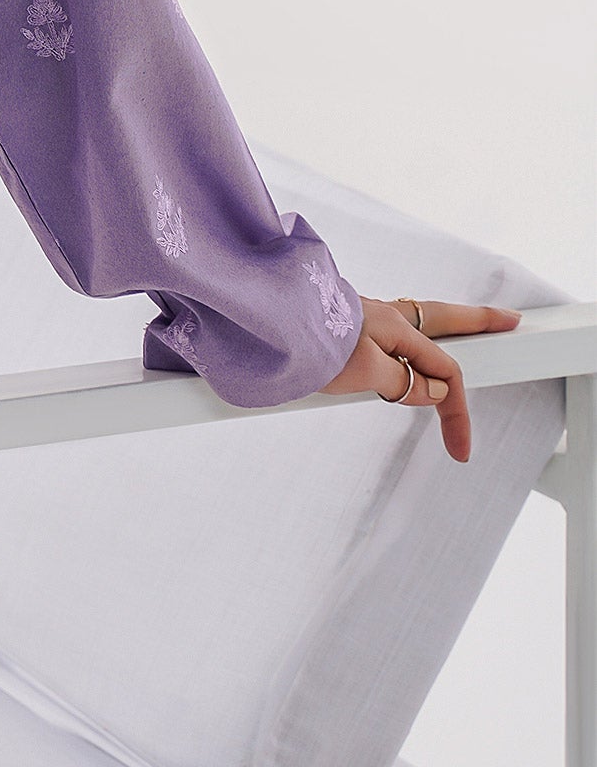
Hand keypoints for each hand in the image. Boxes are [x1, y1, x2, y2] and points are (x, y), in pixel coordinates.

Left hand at [320, 295, 522, 461]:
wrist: (256, 324)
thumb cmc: (308, 346)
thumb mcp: (364, 372)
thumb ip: (402, 382)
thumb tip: (432, 390)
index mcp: (396, 326)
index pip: (445, 371)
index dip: (457, 412)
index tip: (461, 452)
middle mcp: (383, 315)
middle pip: (442, 319)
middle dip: (477, 323)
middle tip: (509, 322)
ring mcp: (361, 317)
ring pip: (413, 324)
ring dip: (441, 330)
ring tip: (461, 330)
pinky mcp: (340, 325)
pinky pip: (386, 332)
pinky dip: (405, 340)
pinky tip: (398, 347)